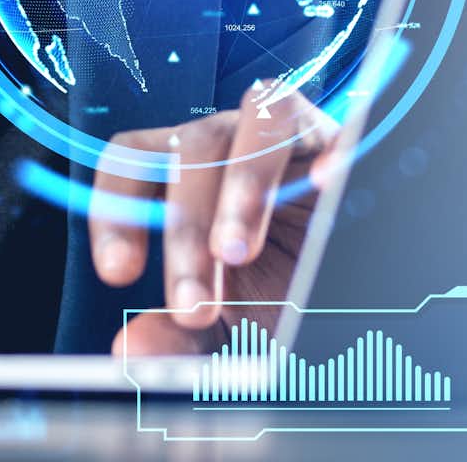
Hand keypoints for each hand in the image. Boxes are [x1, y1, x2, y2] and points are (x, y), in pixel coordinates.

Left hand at [89, 82, 346, 355]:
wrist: (353, 293)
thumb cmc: (286, 299)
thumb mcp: (233, 331)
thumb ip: (182, 342)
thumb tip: (130, 348)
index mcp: (188, 184)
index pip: (131, 162)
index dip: (114, 208)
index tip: (118, 274)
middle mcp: (227, 149)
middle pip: (187, 153)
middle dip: (184, 233)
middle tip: (194, 302)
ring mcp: (278, 136)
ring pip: (243, 124)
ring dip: (238, 187)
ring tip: (236, 249)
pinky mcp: (329, 134)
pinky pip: (306, 118)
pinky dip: (314, 145)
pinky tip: (325, 184)